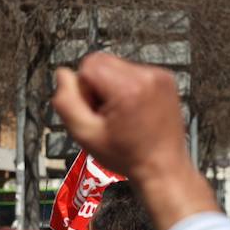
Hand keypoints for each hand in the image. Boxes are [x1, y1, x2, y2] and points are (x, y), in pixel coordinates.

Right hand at [52, 53, 216, 229]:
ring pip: (117, 66)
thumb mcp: (86, 135)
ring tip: (123, 116)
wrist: (163, 168)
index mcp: (128, 88)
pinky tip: (134, 111)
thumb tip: (62, 74)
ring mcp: (160, 76)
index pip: (88, 65)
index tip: (96, 113)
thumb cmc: (128, 157)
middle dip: (97, 86)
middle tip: (108, 115)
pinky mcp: (166, 79)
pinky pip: (134, 72)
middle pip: (102, 61)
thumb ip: (66, 102)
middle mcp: (147, 76)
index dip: (85, 90)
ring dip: (112, 87)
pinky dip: (129, 88)